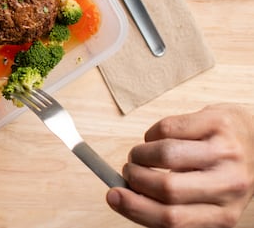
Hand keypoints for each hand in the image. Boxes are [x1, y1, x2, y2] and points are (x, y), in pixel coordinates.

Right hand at [107, 104, 253, 227]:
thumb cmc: (221, 174)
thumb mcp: (204, 200)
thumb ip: (168, 204)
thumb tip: (119, 196)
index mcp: (223, 215)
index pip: (173, 219)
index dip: (135, 208)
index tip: (113, 196)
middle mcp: (230, 186)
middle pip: (167, 188)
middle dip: (135, 178)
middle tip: (129, 172)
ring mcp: (227, 153)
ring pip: (165, 154)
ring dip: (140, 154)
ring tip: (140, 156)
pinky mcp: (219, 123)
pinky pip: (168, 127)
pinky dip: (151, 134)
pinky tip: (157, 139)